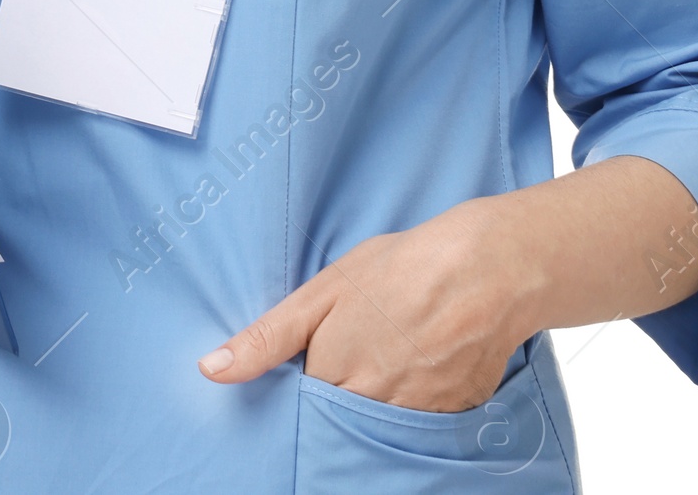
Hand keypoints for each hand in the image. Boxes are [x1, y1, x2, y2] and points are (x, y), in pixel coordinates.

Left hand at [196, 197, 544, 411]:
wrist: (487, 268)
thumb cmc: (401, 268)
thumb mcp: (324, 290)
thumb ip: (267, 336)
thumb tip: (211, 370)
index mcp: (333, 377)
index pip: (300, 409)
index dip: (305, 385)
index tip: (315, 365)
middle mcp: (372, 409)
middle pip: (338, 423)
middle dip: (340, 398)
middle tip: (357, 357)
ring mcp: (415, 419)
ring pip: (377, 428)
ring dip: (376, 402)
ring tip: (390, 359)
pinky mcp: (452, 420)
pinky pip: (419, 428)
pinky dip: (415, 405)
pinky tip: (422, 368)